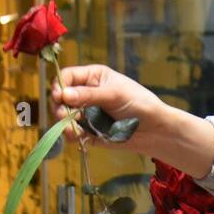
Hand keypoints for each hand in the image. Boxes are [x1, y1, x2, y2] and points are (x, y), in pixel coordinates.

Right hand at [50, 63, 167, 145]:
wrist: (154, 130)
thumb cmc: (140, 104)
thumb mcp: (115, 95)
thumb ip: (89, 95)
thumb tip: (63, 94)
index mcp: (93, 77)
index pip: (67, 76)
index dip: (60, 85)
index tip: (59, 97)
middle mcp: (86, 93)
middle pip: (60, 97)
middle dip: (59, 107)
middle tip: (64, 116)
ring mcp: (86, 112)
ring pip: (63, 116)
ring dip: (64, 123)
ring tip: (74, 130)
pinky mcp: (88, 130)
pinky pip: (72, 132)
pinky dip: (72, 135)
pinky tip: (78, 136)